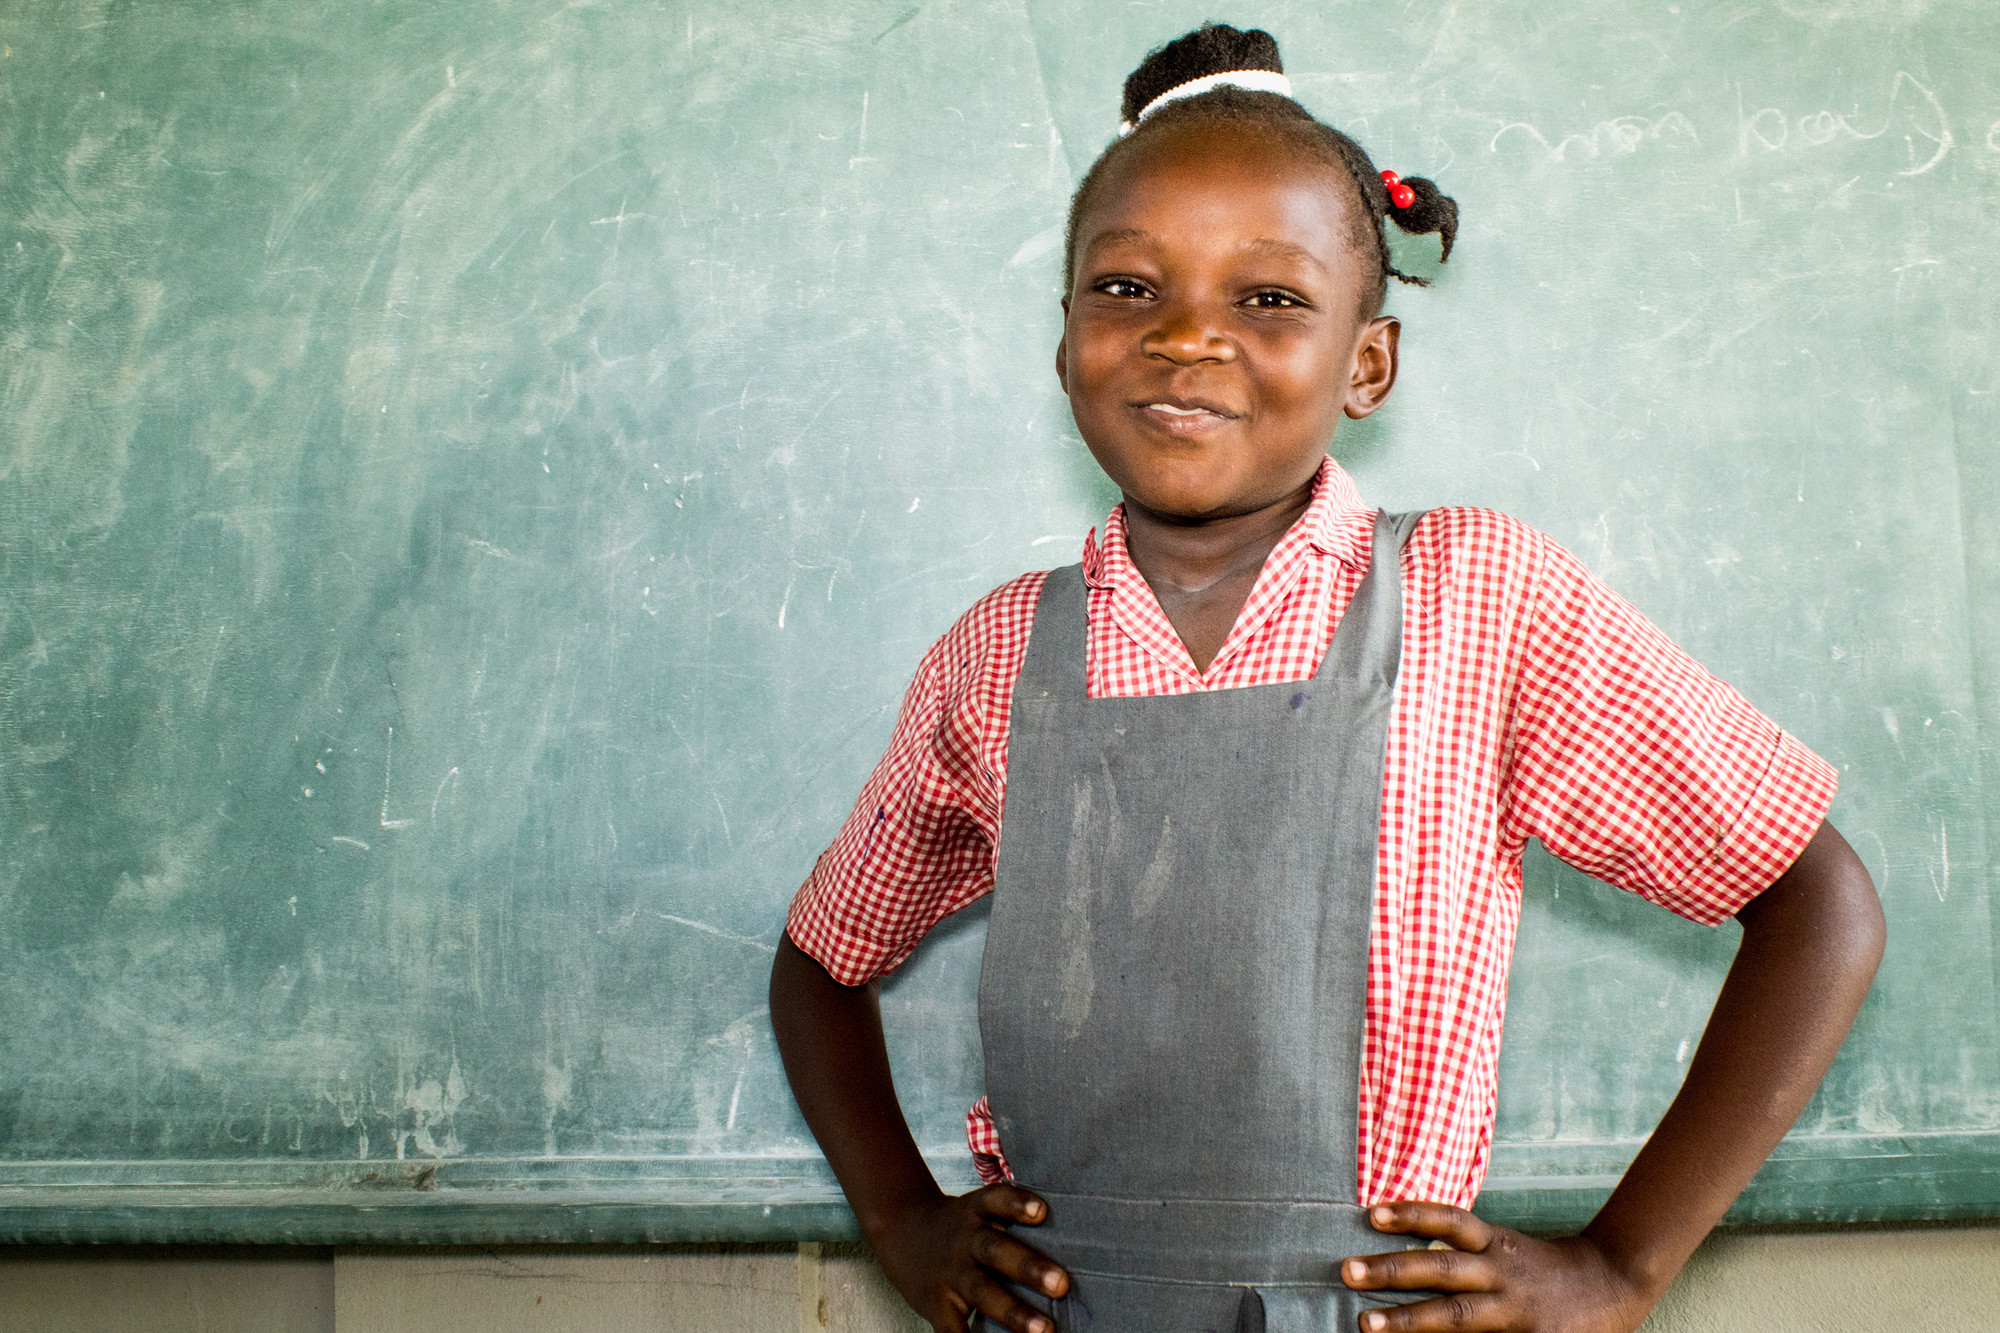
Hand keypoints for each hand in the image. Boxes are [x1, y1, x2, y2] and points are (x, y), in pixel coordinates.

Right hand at [867, 1182, 1071, 1332]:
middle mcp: (963, 1240)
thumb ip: (1014, 1218)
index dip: (1017, 1204)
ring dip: (1013, 1312)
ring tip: (1045, 1331)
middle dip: (1028, 1268)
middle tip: (1062, 1284)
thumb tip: (1079, 1237)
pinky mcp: (936, 1304)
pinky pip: (952, 1329)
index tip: (1042, 1211)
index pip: (996, 1200)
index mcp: (976, 1211)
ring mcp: (949, 1273)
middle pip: (995, 1250)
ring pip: (982, 1291)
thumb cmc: (962, 1226)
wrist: (901, 1233)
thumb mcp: (980, 1209)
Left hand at [1339, 1201, 1651, 1332]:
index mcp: (1496, 1244)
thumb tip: (1405, 1259)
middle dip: (1393, 1270)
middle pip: (1442, 1269)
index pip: (1450, 1221)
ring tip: (1364, 1323)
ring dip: (1409, 1321)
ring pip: (1457, 1316)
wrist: (1615, 1283)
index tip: (1370, 1213)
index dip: (1412, 1214)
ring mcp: (1517, 1311)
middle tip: (1347, 1271)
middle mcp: (1503, 1272)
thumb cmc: (1544, 1268)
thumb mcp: (1506, 1248)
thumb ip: (1464, 1251)